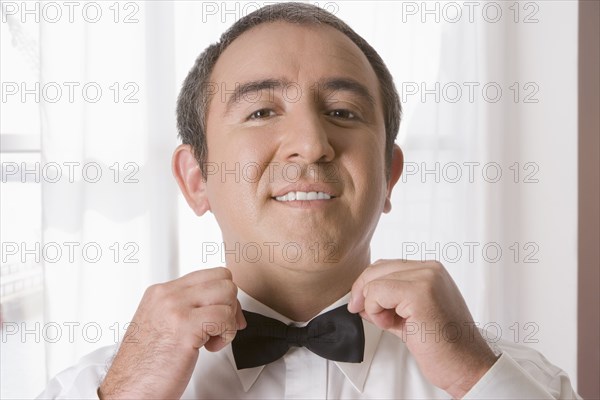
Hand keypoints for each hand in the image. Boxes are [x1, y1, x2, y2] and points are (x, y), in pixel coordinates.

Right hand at [99, 267, 245, 398]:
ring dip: (229, 320)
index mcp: (161, 292)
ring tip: (212, 338)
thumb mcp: (162, 325)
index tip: (223, 316)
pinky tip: (209, 347)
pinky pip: (225, 317)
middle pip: (223, 279)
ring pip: (227, 294)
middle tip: (220, 328)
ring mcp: (175, 309)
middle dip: (231, 305)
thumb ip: (186, 308)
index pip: (210, 274)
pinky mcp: (185, 327)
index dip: (224, 295)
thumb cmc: (146, 366)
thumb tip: (220, 304)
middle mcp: (167, 296)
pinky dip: (226, 335)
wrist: (128, 391)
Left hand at [348, 260, 497, 398]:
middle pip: (377, 269)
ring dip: (373, 306)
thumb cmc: (442, 346)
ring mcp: (427, 279)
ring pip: (374, 281)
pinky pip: (376, 293)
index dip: (368, 286)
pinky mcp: (420, 293)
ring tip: (391, 323)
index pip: (385, 266)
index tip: (363, 306)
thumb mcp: (408, 315)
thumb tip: (359, 298)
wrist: (466, 367)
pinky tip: (392, 324)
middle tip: (364, 314)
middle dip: (363, 293)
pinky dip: (375, 311)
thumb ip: (386, 302)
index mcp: (430, 270)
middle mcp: (430, 269)